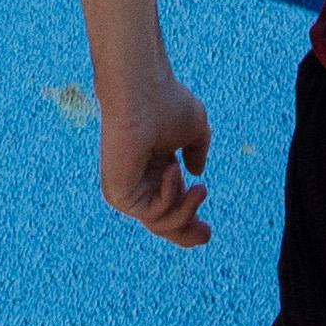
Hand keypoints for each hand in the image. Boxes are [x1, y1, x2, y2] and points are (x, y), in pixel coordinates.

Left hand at [98, 64, 214, 247]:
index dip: (189, 218)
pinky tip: (172, 169)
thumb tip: (196, 172)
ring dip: (186, 210)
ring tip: (200, 189)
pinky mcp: (117, 195)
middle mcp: (137, 182)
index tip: (208, 231)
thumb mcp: (194, 130)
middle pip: (161, 223)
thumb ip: (197, 151)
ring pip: (160, 223)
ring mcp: (125, 190)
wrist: (143, 92)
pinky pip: (152, 212)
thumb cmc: (167, 102)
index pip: (169, 204)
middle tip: (207, 234)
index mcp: (154, 169)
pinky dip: (169, 195)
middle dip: (186, 233)